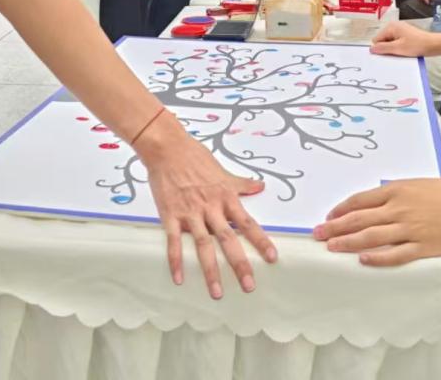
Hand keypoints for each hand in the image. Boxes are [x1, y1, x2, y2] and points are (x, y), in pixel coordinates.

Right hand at [136, 112, 276, 297]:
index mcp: (225, 197)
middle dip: (240, 264)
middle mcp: (211, 208)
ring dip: (210, 271)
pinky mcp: (170, 215)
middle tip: (249, 286)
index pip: (248, 223)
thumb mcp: (223, 171)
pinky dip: (176, 261)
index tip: (273, 258)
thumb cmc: (195, 157)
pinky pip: (174, 242)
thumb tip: (260, 186)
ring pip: (203, 246)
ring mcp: (190, 213)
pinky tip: (179, 279)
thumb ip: (241, 183)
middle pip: (228, 240)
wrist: (167, 148)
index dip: (261, 241)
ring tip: (217, 292)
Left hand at [314, 178, 440, 265]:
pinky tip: (362, 260)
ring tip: (331, 248)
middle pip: (359, 219)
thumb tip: (372, 202)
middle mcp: (399, 209)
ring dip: (348, 242)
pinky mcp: (423, 247)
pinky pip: (395, 255)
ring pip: (372, 237)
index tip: (327, 217)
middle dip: (335, 227)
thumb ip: (395, 194)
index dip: (341, 210)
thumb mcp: (417, 185)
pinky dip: (377, 258)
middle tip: (316, 235)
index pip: (360, 200)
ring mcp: (410, 229)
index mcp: (397, 190)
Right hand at [371, 20, 432, 57]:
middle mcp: (394, 26)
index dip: (381, 49)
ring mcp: (400, 30)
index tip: (389, 54)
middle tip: (396, 54)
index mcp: (390, 27)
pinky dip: (398, 48)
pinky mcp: (405, 34)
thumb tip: (370, 49)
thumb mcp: (398, 48)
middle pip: (382, 41)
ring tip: (402, 53)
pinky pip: (396, 42)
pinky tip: (405, 52)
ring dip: (393, 50)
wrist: (433, 45)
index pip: (376, 40)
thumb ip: (383, 48)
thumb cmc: (416, 45)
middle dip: (387, 49)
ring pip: (389, 43)